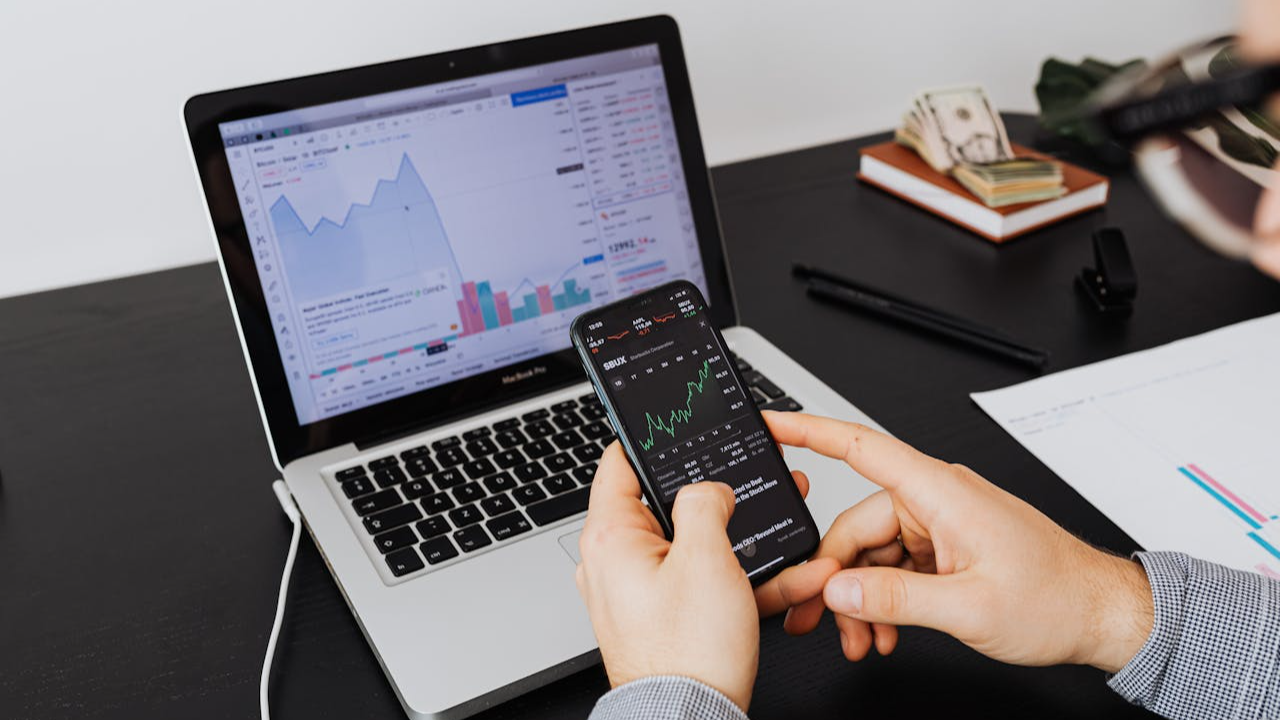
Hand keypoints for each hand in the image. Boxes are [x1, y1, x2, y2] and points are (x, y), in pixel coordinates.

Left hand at [576, 442, 833, 709]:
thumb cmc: (687, 652)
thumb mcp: (706, 558)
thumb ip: (705, 503)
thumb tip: (707, 488)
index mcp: (611, 537)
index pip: (619, 463)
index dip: (651, 439)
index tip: (678, 429)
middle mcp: (615, 562)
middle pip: (669, 506)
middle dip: (722, 501)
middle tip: (755, 489)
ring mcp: (639, 591)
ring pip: (698, 549)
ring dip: (747, 546)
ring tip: (791, 543)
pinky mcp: (664, 617)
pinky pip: (706, 585)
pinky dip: (744, 581)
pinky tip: (791, 580)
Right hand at [762, 412, 1153, 672]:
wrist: (1100, 614)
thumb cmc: (1057, 599)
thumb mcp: (967, 608)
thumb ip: (893, 599)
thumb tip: (838, 590)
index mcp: (940, 493)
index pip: (860, 447)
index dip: (808, 430)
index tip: (772, 424)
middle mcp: (936, 500)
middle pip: (855, 526)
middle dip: (836, 578)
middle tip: (823, 621)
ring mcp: (942, 524)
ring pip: (873, 553)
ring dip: (862, 598)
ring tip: (864, 638)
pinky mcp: (947, 546)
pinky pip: (896, 566)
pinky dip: (884, 599)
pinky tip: (885, 631)